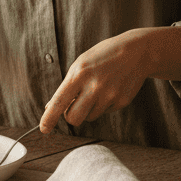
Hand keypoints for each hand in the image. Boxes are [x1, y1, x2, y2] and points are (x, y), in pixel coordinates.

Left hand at [38, 26, 180, 132]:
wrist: (136, 52)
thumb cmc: (103, 57)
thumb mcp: (81, 64)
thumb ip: (67, 86)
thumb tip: (51, 107)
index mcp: (79, 74)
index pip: (59, 101)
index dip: (49, 118)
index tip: (44, 129)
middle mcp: (94, 87)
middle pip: (74, 118)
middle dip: (70, 116)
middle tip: (73, 107)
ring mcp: (109, 96)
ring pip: (90, 117)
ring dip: (88, 109)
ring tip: (97, 89)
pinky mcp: (121, 102)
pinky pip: (105, 112)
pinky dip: (104, 105)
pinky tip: (110, 89)